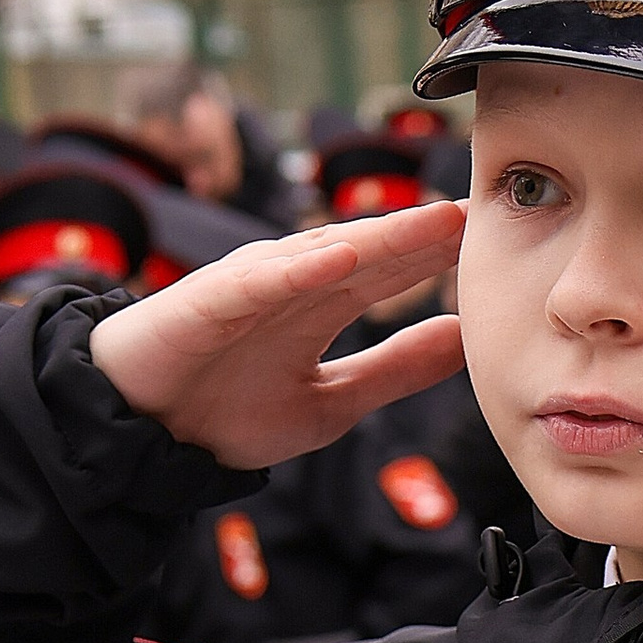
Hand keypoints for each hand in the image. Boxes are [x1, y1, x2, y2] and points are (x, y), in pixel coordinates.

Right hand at [88, 202, 465, 469]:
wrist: (139, 432)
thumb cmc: (225, 411)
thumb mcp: (331, 402)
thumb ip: (394, 371)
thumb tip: (463, 341)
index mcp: (322, 303)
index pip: (393, 269)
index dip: (441, 253)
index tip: (503, 237)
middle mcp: (291, 283)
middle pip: (370, 251)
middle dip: (426, 232)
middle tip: (486, 209)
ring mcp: (249, 287)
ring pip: (322, 255)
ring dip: (379, 236)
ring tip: (436, 222)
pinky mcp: (206, 301)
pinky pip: (256, 282)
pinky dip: (297, 269)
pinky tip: (340, 256)